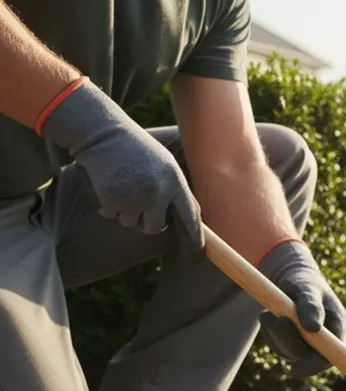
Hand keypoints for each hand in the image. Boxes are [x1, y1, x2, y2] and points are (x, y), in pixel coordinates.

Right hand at [39, 78, 204, 259]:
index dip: (194, 239)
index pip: (190, 216)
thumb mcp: (164, 165)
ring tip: (123, 183)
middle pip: (155, 227)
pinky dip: (107, 204)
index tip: (196, 257)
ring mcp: (135, 195)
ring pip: (131, 222)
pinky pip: (111, 214)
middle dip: (146, 221)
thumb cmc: (135, 150)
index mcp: (175, 181)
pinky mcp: (113, 198)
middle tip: (138, 200)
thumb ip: (174, 190)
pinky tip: (108, 183)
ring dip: (125, 209)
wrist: (104, 133)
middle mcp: (158, 191)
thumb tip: (187, 219)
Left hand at [255, 240, 345, 377]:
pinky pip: (275, 345)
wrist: (291, 279)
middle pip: (307, 356)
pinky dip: (268, 331)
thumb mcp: (307, 287)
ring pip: (287, 352)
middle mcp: (325, 339)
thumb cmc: (303, 281)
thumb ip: (311, 305)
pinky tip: (270, 315)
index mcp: (338, 326)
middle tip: (271, 318)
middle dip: (286, 340)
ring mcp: (307, 344)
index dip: (315, 365)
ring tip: (271, 311)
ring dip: (274, 333)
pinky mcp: (291, 344)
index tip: (296, 370)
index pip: (332, 355)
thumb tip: (313, 328)